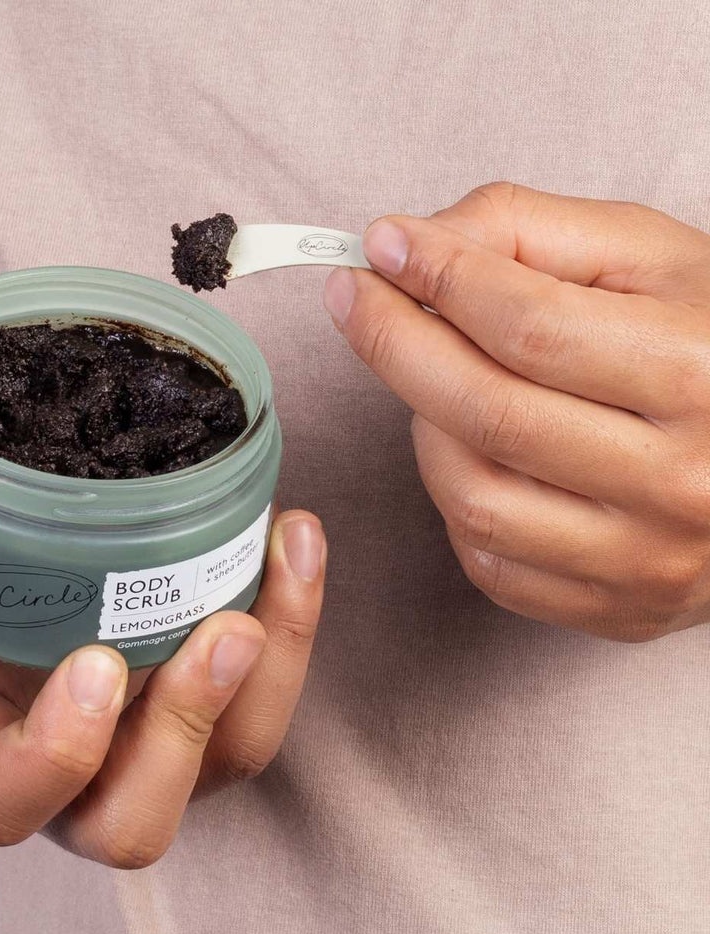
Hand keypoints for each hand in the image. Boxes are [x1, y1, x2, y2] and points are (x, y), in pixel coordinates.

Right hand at [0, 298, 325, 865]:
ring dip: (271, 673)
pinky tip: (296, 536)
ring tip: (287, 552)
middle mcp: (72, 778)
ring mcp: (144, 758)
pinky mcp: (200, 723)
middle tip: (221, 630)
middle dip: (187, 728)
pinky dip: (292, 629)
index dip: (54, 755)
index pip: (7, 797)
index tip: (92, 661)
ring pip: (227, 763)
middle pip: (136, 818)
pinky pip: (262, 704)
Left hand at [324, 180, 709, 641]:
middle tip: (354, 299)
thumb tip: (409, 244)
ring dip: (424, 427)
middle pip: (488, 413)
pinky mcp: (612, 607)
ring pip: (473, 497)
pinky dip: (453, 498)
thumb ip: (528, 232)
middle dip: (395, 345)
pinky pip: (486, 559)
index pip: (530, 326)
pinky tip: (468, 449)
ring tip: (432, 378)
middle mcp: (680, 481)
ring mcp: (645, 559)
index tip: (380, 247)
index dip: (439, 279)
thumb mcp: (644, 260)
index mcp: (701, 374)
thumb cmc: (706, 346)